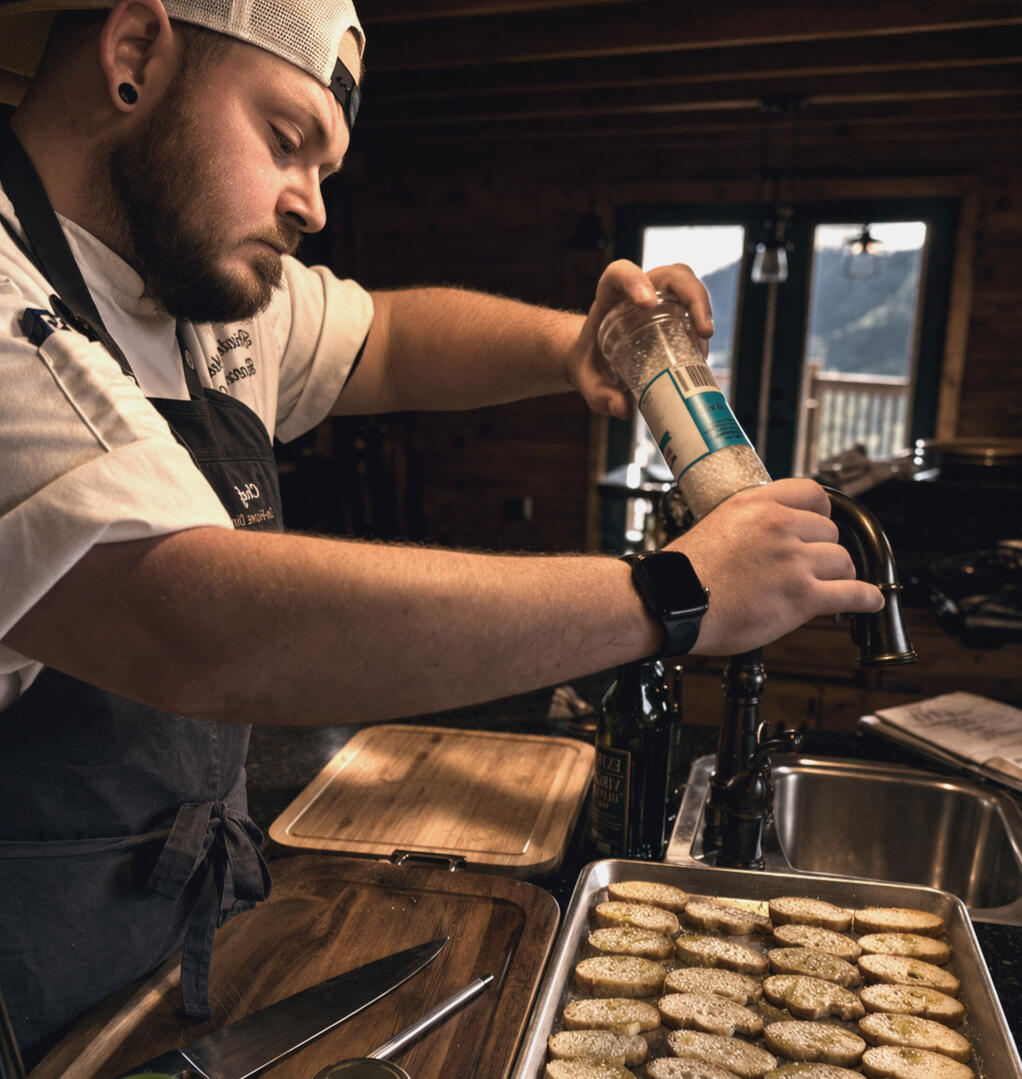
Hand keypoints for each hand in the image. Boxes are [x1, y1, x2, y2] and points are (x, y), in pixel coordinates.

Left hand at [566, 260, 714, 418]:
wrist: (595, 360)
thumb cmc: (589, 363)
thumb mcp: (587, 380)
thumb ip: (599, 394)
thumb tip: (622, 409)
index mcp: (609, 295)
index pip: (621, 273)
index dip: (635, 280)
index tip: (646, 305)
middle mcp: (639, 289)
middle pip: (671, 275)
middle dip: (692, 295)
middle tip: (703, 331)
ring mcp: (661, 297)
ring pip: (688, 286)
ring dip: (703, 309)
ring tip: (705, 341)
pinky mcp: (675, 311)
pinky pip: (693, 309)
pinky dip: (701, 328)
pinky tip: (701, 355)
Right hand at [668, 478, 885, 654]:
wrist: (672, 603)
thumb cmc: (684, 573)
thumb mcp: (716, 523)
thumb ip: (749, 522)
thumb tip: (768, 532)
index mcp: (756, 504)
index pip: (813, 494)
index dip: (821, 513)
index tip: (819, 526)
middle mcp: (779, 526)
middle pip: (830, 532)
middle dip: (822, 551)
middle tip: (809, 568)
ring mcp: (793, 561)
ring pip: (842, 561)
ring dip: (837, 576)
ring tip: (826, 587)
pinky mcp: (801, 596)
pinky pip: (852, 593)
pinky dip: (865, 598)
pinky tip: (867, 600)